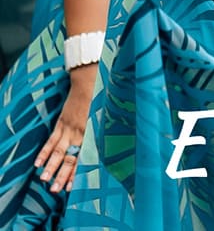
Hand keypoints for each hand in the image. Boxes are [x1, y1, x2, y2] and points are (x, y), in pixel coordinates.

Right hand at [34, 66, 95, 192]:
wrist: (89, 79)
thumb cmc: (102, 97)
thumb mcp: (107, 116)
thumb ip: (107, 131)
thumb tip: (118, 145)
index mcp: (91, 133)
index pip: (82, 157)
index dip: (76, 173)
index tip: (71, 187)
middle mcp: (79, 133)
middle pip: (68, 158)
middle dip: (61, 175)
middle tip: (56, 190)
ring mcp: (68, 128)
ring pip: (57, 151)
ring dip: (50, 166)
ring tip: (44, 180)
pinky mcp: (61, 122)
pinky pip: (51, 139)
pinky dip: (44, 152)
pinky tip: (38, 163)